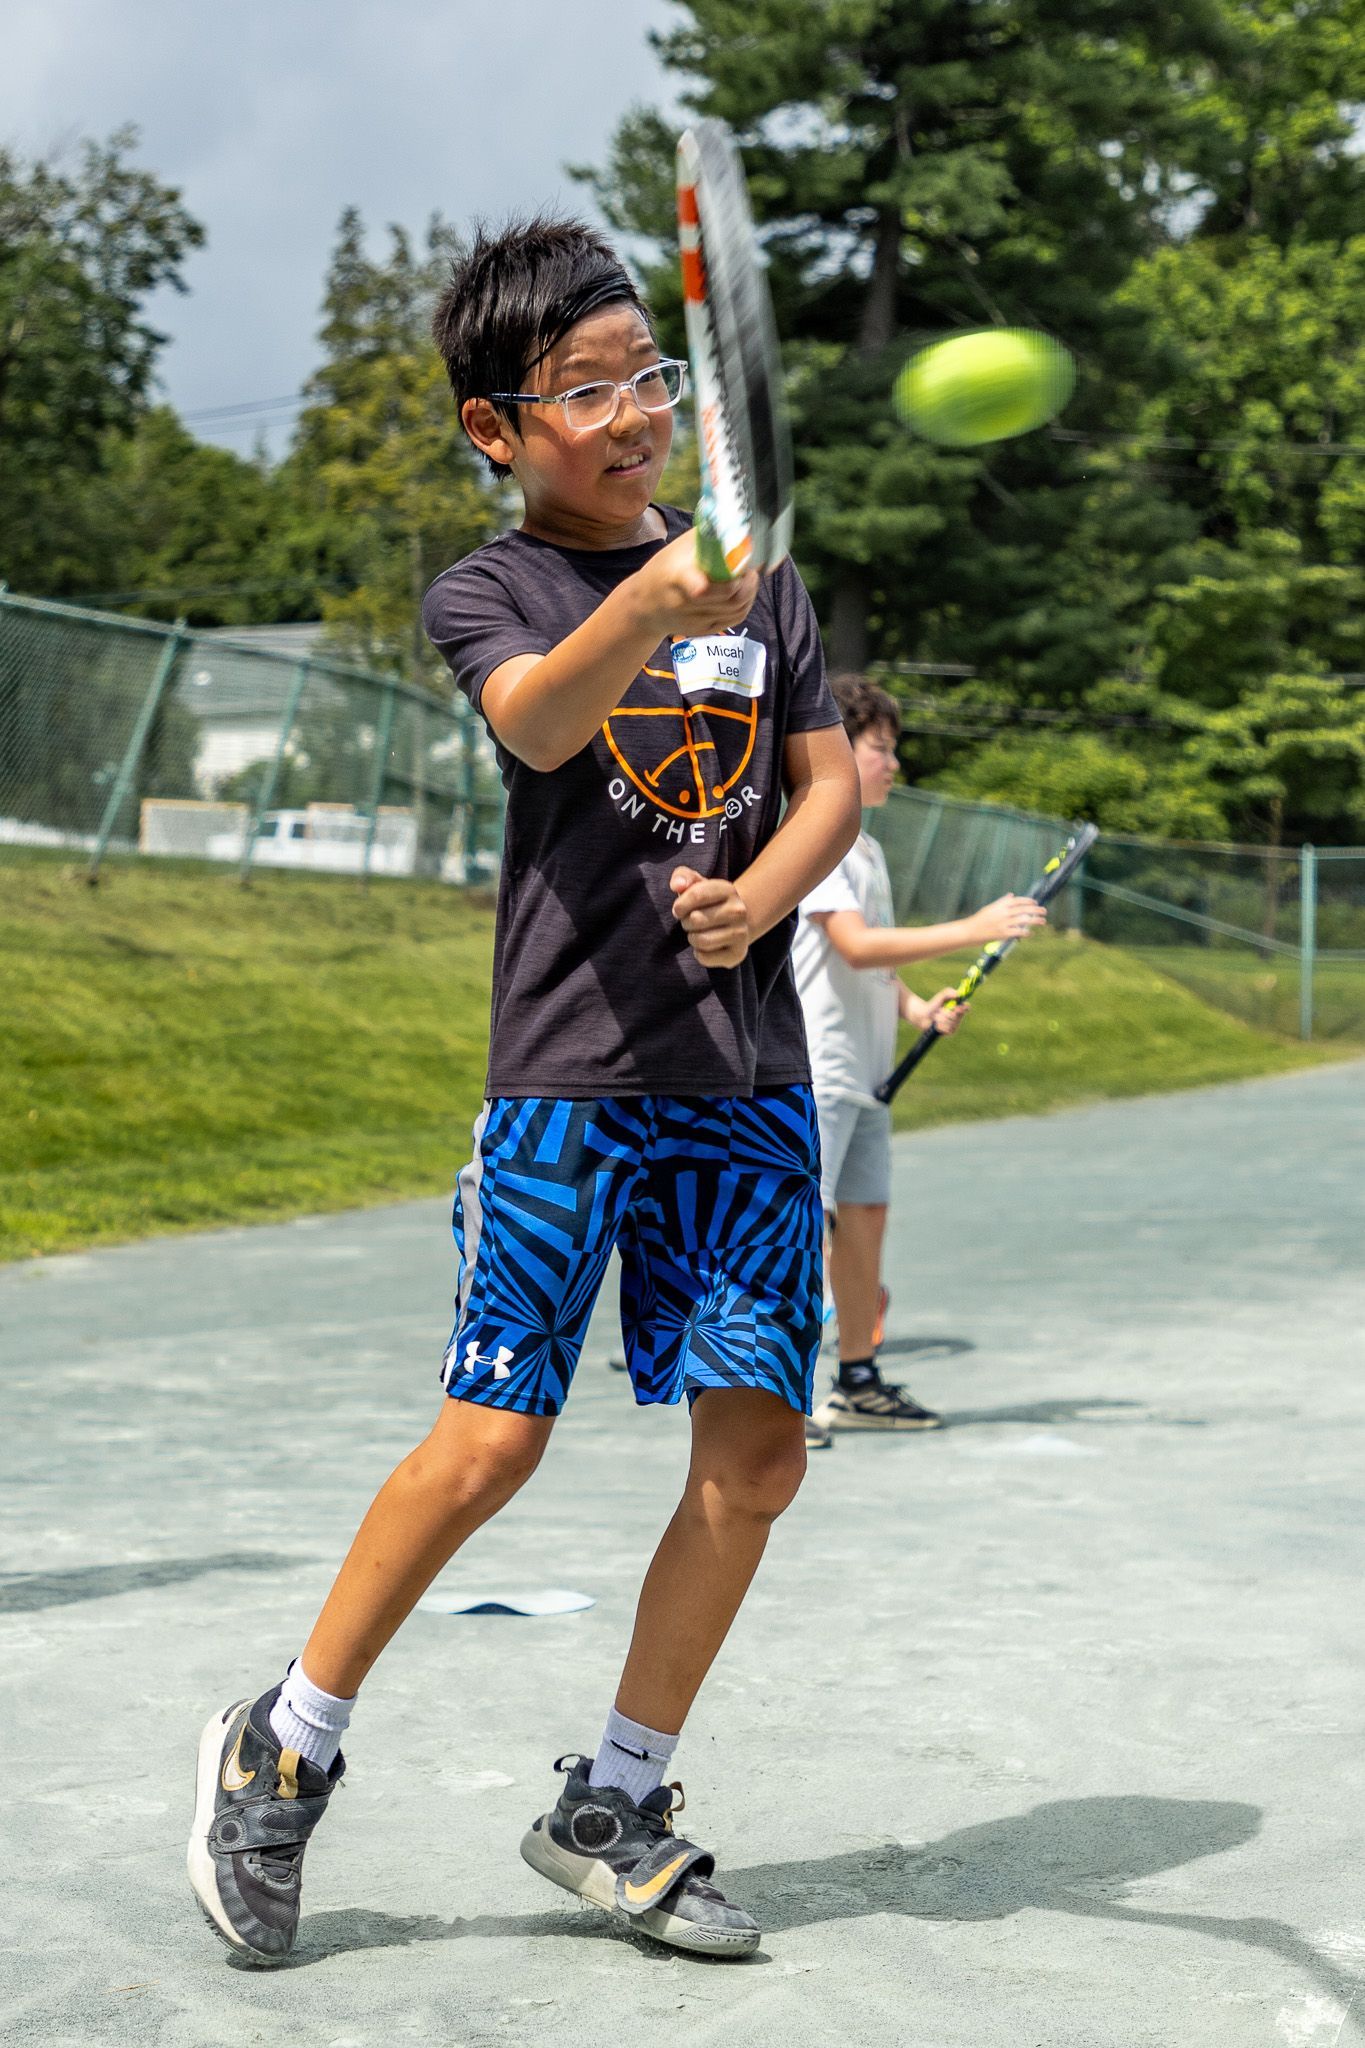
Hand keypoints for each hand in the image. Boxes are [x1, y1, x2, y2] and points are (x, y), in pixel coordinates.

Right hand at [630, 531, 759, 639]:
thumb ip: (706, 538)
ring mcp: (694, 621)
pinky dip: (745, 604)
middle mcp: (684, 604)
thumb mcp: (677, 548)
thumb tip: (736, 525)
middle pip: (731, 598)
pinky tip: (743, 591)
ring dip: (750, 591)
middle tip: (750, 568)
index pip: (702, 588)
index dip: (728, 581)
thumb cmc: (663, 569)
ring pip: (737, 609)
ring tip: (748, 577)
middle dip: (748, 581)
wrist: (642, 605)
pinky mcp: (702, 631)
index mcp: (676, 578)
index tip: (738, 567)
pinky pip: (734, 618)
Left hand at [670, 866, 750, 968]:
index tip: (679, 909)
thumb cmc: (707, 902)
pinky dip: (699, 953)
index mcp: (728, 890)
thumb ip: (683, 877)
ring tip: (698, 933)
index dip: (680, 905)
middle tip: (692, 921)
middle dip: (686, 922)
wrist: (733, 923)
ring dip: (692, 938)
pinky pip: (704, 958)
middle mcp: (739, 911)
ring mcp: (741, 933)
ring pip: (700, 940)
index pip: (696, 895)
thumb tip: (678, 885)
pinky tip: (706, 946)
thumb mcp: (695, 884)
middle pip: (695, 919)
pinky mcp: (737, 953)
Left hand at [907, 986, 968, 1034]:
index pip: (967, 1007)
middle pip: (958, 1016)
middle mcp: (959, 1017)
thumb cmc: (933, 1005)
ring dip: (942, 1019)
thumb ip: (949, 992)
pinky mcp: (950, 1032)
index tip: (957, 1006)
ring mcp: (955, 1025)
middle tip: (941, 1010)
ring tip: (937, 1017)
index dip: (964, 1007)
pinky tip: (936, 1024)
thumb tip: (958, 995)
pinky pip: (948, 1029)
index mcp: (959, 1007)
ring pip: (952, 1023)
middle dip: (947, 1013)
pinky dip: (940, 1025)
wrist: (924, 1016)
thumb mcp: (941, 996)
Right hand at [968, 893, 1046, 946]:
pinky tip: (1030, 933)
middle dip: (1036, 910)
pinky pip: (1018, 932)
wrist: (969, 931)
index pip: (1018, 900)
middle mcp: (1004, 912)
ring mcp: (1004, 923)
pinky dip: (1026, 933)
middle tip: (1044, 911)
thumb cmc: (979, 919)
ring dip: (1035, 921)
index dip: (1028, 901)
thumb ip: (1002, 901)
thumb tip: (1011, 895)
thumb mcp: (990, 907)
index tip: (1035, 903)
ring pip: (1024, 920)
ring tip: (1043, 921)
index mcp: (1001, 905)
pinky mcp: (1003, 933)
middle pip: (1024, 909)